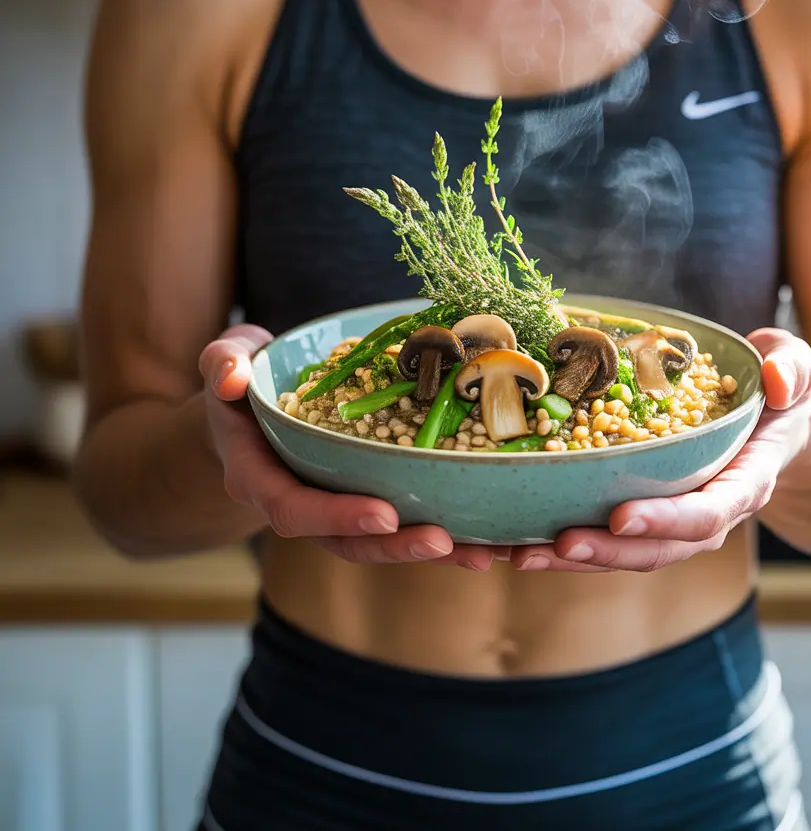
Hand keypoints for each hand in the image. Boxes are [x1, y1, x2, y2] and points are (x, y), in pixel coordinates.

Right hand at [198, 324, 494, 569]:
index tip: (383, 514)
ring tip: (480, 554)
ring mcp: (330, 508)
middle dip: (393, 546)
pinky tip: (486, 539)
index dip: (336, 516)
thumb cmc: (245, 378)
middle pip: (342, 541)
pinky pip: (398, 524)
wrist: (252, 406)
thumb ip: (222, 364)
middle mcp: (295, 502)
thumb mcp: (227, 359)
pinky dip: (440, 534)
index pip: (292, 508)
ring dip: (426, 550)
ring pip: (376, 542)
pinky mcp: (360, 500)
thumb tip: (229, 380)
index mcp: (258, 476)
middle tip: (444, 541)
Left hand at [509, 328, 810, 572]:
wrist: (770, 429)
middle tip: (558, 544)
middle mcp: (711, 511)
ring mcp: (676, 520)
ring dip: (577, 559)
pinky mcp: (648, 515)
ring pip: (629, 553)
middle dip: (609, 551)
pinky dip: (568, 546)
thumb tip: (776, 381)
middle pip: (661, 548)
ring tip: (522, 553)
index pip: (711, 510)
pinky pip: (610, 538)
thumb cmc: (774, 394)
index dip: (668, 519)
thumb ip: (791, 370)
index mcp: (745, 480)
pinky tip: (520, 541)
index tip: (622, 516)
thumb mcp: (792, 370)